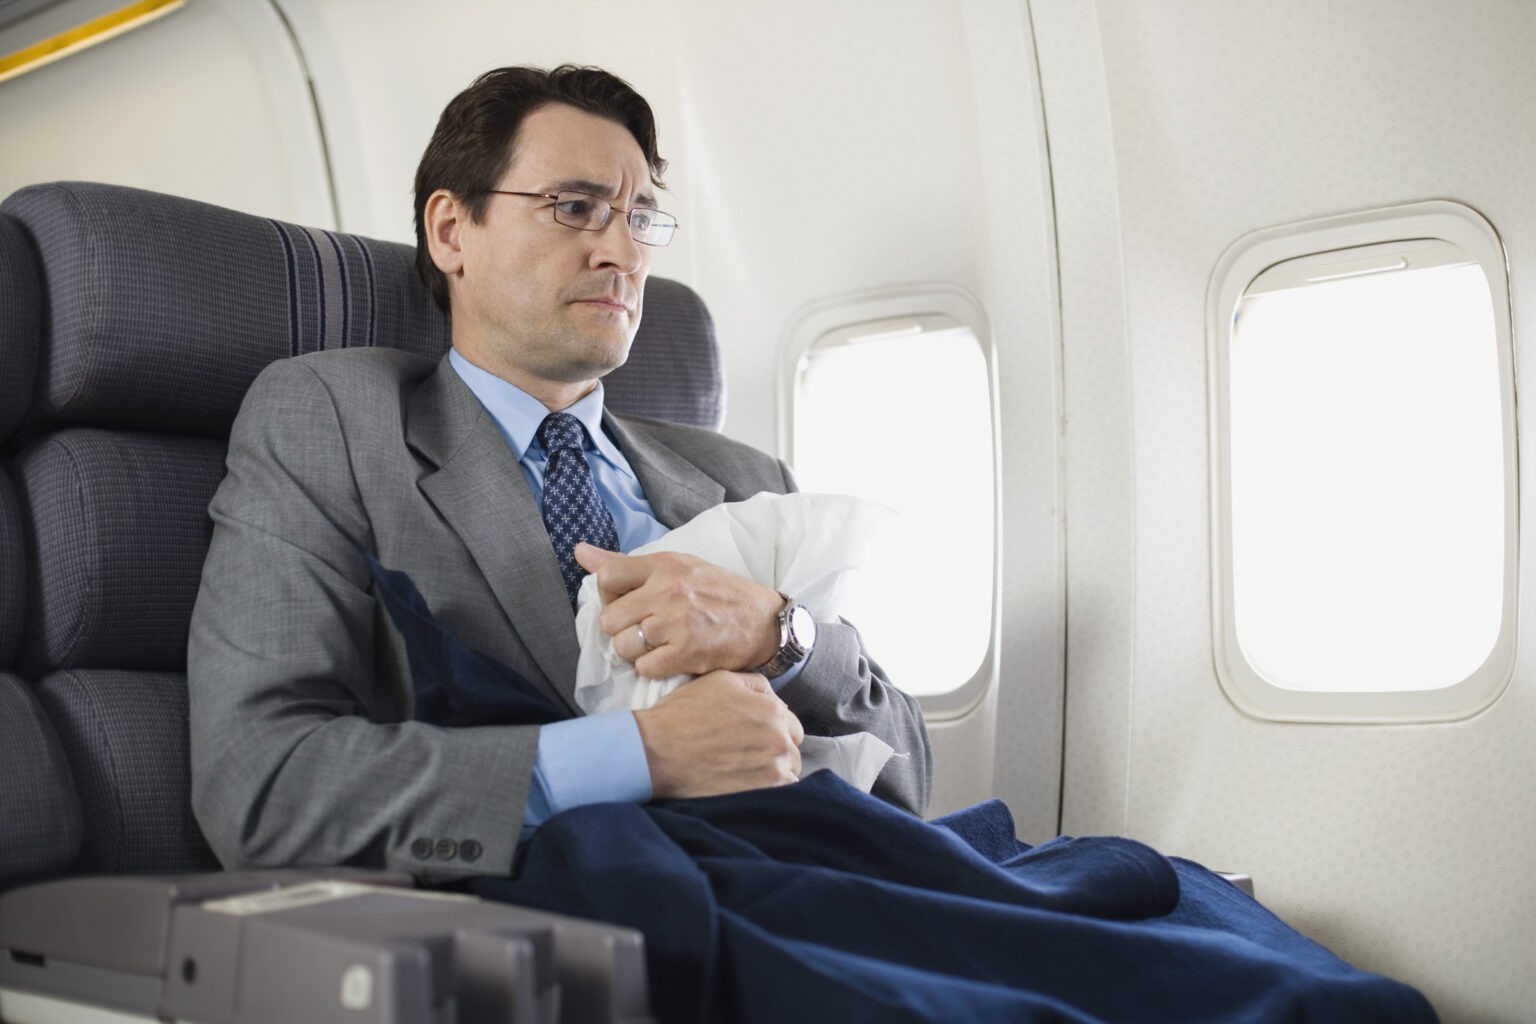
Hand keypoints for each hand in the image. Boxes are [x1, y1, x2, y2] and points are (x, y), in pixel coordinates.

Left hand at [575, 543, 784, 678]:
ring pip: (623, 646)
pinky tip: (670, 658)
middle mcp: (668, 590)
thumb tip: (578, 552)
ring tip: (659, 645)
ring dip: (637, 652)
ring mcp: (677, 623)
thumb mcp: (677, 566)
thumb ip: (625, 565)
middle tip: (645, 629)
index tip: (627, 603)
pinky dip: (653, 668)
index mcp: (664, 564)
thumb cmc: (717, 593)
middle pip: (609, 619)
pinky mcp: (686, 652)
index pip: (607, 577)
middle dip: (622, 629)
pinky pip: (644, 668)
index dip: (609, 597)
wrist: (764, 621)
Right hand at [632, 670, 803, 797]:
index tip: (754, 736)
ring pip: (788, 773)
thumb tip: (776, 700)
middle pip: (792, 750)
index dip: (773, 729)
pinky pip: (779, 796)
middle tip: (747, 754)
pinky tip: (745, 786)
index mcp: (773, 711)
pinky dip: (767, 792)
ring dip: (773, 773)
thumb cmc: (683, 713)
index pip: (792, 725)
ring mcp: (772, 771)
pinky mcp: (760, 796)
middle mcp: (779, 740)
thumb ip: (756, 685)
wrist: (655, 751)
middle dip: (776, 751)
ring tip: (744, 772)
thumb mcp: (720, 680)